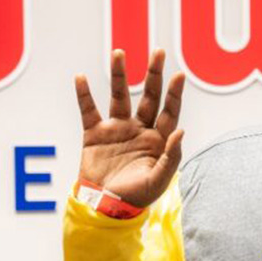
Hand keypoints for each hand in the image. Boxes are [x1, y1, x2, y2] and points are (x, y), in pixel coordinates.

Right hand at [74, 49, 184, 207]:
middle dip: (154, 74)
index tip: (179, 75)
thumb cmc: (136, 197)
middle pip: (149, 96)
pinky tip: (80, 77)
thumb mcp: (159, 180)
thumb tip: (180, 130)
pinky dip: (84, 94)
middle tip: (158, 52)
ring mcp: (117, 129)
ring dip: (119, 75)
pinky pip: (88, 110)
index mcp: (158, 139)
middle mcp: (139, 129)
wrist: (106, 208)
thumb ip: (171, 156)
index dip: (175, 94)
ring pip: (119, 96)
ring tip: (119, 53)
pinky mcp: (94, 134)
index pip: (169, 111)